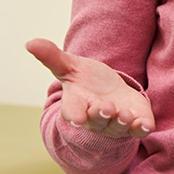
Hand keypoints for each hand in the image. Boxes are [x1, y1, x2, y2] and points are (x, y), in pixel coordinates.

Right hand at [26, 38, 153, 138]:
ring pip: (117, 127)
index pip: (72, 112)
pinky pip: (138, 131)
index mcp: (77, 104)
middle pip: (96, 121)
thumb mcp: (70, 66)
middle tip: (106, 107)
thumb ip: (52, 57)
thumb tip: (29, 42)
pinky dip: (141, 129)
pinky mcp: (135, 123)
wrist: (110, 90)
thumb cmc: (87, 80)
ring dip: (121, 122)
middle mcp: (95, 117)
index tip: (77, 118)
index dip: (74, 115)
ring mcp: (115, 123)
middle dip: (101, 116)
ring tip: (124, 114)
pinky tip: (144, 124)